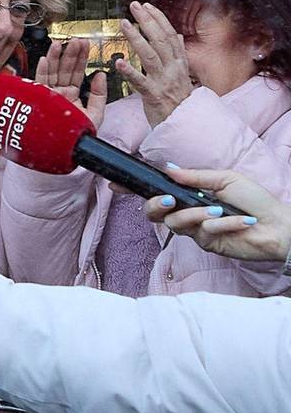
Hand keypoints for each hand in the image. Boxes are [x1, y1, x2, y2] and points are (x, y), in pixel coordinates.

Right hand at [34, 38, 106, 129]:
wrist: (66, 150)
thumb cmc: (79, 136)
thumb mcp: (96, 113)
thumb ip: (99, 94)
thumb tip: (101, 74)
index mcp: (72, 95)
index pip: (77, 72)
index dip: (81, 58)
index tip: (86, 44)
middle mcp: (58, 93)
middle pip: (64, 69)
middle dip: (70, 54)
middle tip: (77, 40)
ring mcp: (47, 96)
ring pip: (51, 72)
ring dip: (55, 57)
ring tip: (61, 43)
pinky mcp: (38, 100)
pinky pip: (38, 83)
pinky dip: (41, 71)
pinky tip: (46, 59)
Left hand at [118, 1, 193, 127]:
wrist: (187, 127)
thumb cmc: (181, 102)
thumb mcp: (183, 75)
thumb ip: (178, 54)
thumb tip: (178, 35)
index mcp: (179, 63)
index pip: (169, 35)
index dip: (158, 19)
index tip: (147, 6)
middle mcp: (173, 69)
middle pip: (160, 40)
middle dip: (147, 21)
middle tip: (134, 6)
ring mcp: (164, 82)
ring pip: (150, 56)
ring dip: (136, 38)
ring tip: (123, 24)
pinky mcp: (154, 96)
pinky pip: (141, 82)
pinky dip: (130, 72)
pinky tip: (118, 62)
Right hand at [141, 169, 290, 262]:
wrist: (278, 225)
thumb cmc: (254, 200)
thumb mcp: (225, 179)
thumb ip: (195, 176)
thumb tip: (168, 168)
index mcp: (189, 196)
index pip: (158, 195)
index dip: (144, 193)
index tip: (135, 188)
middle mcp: (188, 213)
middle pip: (155, 214)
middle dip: (156, 206)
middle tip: (169, 200)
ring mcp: (196, 230)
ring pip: (177, 223)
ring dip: (196, 214)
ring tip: (219, 210)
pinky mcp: (207, 244)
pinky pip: (203, 232)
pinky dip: (223, 224)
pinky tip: (241, 222)